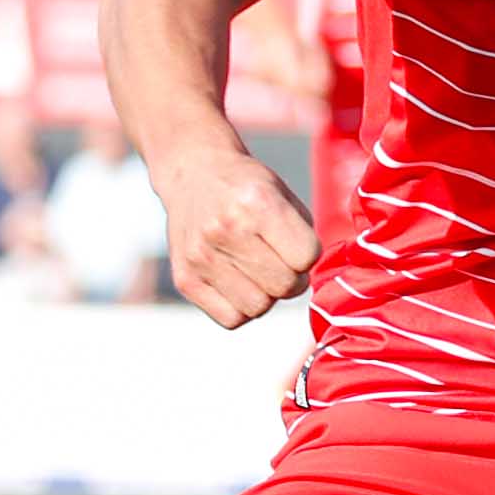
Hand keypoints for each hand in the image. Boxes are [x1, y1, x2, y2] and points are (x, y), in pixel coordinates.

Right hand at [151, 144, 317, 328]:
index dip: (308, 255)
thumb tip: (309, 280)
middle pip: (284, 286)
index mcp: (257, 202)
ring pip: (258, 308)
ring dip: (266, 295)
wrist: (193, 175)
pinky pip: (232, 319)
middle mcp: (226, 230)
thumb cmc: (246, 188)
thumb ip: (304, 236)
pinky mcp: (185, 280)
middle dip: (291, 279)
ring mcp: (201, 257)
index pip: (306, 257)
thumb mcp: (283, 194)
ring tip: (256, 271)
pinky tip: (238, 282)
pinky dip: (242, 308)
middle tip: (280, 262)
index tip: (297, 245)